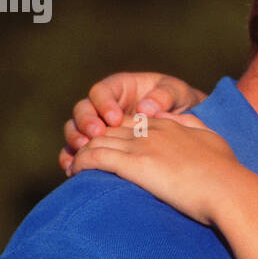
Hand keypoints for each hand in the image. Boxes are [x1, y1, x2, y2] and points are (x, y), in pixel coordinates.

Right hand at [60, 72, 206, 173]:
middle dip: (86, 122)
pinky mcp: (98, 147)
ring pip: (75, 130)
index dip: (103, 103)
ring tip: (84, 151)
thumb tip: (145, 109)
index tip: (115, 118)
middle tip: (96, 134)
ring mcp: (98, 127)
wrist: (185, 125)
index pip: (101, 92)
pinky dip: (72, 159)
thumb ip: (164, 96)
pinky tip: (72, 170)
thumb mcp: (178, 93)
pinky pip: (78, 152)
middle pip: (82, 110)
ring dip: (76, 140)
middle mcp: (103, 106)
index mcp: (119, 88)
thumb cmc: (180, 103)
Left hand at [69, 113, 242, 225]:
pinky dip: (81, 163)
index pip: (132, 122)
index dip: (116, 133)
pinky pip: (97, 158)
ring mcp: (143, 146)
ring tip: (73, 168)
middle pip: (111, 130)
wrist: (229, 189)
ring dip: (82, 153)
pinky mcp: (136, 164)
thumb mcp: (212, 140)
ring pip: (99, 141)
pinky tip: (74, 172)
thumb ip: (195, 127)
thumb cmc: (226, 172)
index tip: (108, 147)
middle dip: (93, 141)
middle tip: (80, 158)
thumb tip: (184, 123)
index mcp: (170, 125)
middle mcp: (153, 131)